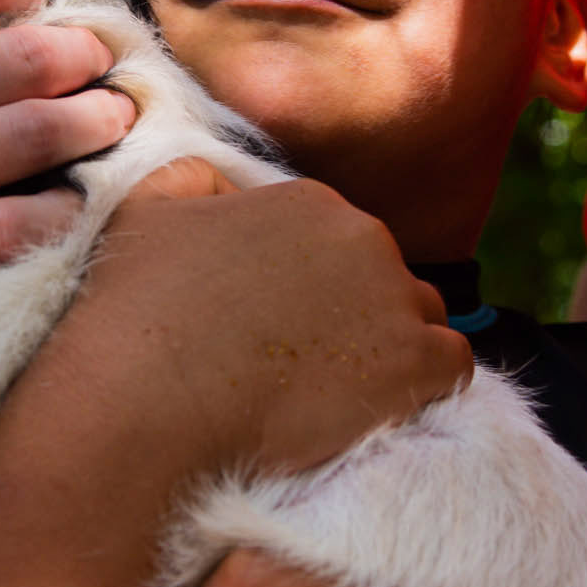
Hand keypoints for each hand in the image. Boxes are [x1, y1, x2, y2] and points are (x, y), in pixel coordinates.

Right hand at [46, 162, 473, 482]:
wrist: (145, 401)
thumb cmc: (135, 311)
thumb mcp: (145, 209)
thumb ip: (192, 178)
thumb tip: (226, 184)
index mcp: (309, 201)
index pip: (338, 239)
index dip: (313, 285)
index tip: (281, 325)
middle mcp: (363, 237)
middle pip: (382, 275)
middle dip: (353, 314)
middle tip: (305, 365)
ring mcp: (394, 300)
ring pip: (421, 317)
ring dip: (390, 348)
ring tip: (339, 392)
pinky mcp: (413, 364)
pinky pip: (452, 366)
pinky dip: (426, 386)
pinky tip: (382, 408)